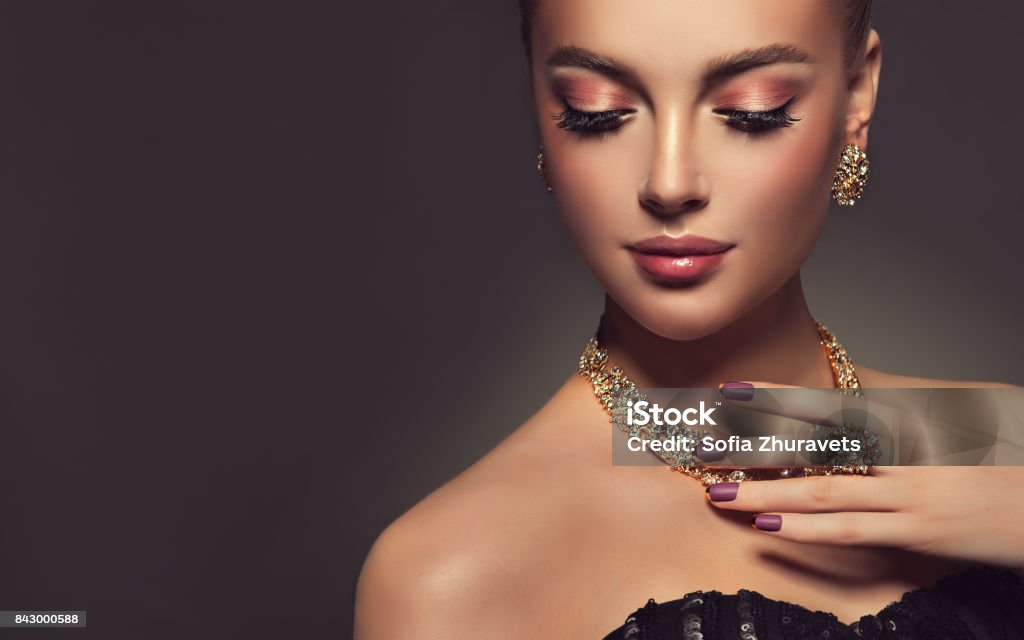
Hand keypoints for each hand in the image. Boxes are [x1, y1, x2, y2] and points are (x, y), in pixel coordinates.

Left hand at [705, 382, 1023, 568]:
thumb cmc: (998, 457)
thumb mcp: (947, 420)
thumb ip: (893, 414)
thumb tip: (846, 406)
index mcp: (902, 416)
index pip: (823, 403)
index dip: (772, 397)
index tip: (727, 392)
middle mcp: (898, 448)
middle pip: (808, 443)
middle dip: (749, 444)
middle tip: (699, 444)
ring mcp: (906, 491)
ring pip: (819, 489)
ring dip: (762, 491)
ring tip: (715, 491)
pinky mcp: (917, 530)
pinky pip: (851, 529)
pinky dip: (807, 529)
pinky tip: (769, 527)